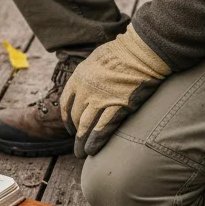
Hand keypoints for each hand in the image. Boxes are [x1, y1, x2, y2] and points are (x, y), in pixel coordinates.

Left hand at [61, 24, 171, 157]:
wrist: (139, 52)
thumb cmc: (120, 53)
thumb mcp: (94, 61)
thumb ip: (87, 77)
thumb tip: (86, 88)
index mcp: (78, 78)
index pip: (66, 104)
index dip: (67, 119)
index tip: (70, 128)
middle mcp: (85, 91)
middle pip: (76, 118)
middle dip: (76, 134)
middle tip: (77, 146)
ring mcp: (100, 100)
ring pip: (86, 127)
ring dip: (83, 142)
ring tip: (83, 153)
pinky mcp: (117, 107)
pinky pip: (102, 129)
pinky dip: (96, 141)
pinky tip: (93, 150)